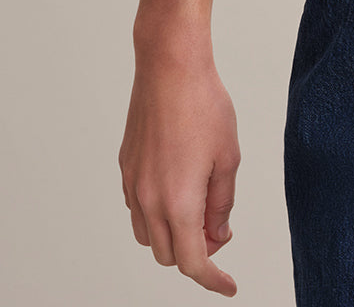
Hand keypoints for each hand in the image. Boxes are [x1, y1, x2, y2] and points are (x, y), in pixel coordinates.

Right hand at [119, 48, 240, 295]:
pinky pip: (137, 209)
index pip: (192, 262)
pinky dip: (157, 213)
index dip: (212, 280)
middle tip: (220, 229)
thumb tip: (218, 234)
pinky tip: (178, 188)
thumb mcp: (228, 157)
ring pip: (148, 236)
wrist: (170, 68)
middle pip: (169, 255)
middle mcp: (148, 201)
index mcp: (178, 202)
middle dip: (196, 253)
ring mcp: (132, 185)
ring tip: (200, 207)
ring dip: (173, 235)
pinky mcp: (125, 168)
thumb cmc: (204, 106)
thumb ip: (222, 203)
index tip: (228, 286)